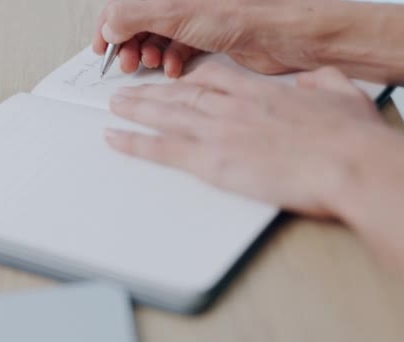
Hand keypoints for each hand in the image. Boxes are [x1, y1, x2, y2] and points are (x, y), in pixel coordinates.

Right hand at [93, 0, 310, 77]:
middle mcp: (178, 2)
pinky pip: (177, 49)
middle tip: (128, 61)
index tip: (102, 47)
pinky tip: (173, 68)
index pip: (124, 5)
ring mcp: (192, 18)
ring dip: (149, 55)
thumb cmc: (240, 14)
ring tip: (150, 65)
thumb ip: (131, 16)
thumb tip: (109, 26)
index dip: (109, 25)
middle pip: (138, 23)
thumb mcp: (172, 12)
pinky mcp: (205, 36)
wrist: (279, 34)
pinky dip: (170, 61)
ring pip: (157, 38)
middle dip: (129, 45)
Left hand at [105, 64, 386, 217]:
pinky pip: (161, 149)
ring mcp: (217, 132)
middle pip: (180, 93)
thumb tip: (311, 83)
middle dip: (152, 92)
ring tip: (114, 107)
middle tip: (130, 92)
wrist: (345, 162)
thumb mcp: (341, 95)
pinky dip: (133, 143)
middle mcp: (230, 107)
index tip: (175, 77)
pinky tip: (114, 139)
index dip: (189, 76)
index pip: (213, 77)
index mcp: (258, 93)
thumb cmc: (347, 137)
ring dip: (135, 110)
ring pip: (164, 116)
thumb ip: (320, 84)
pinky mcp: (210, 161)